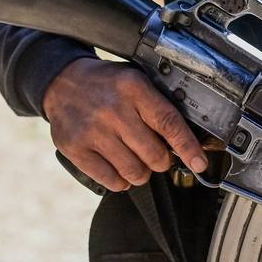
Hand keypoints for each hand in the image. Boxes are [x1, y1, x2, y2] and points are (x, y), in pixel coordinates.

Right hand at [43, 57, 207, 192]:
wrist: (62, 81)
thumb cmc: (106, 84)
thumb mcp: (135, 81)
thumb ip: (158, 105)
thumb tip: (186, 140)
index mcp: (134, 88)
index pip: (169, 123)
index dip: (188, 147)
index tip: (199, 162)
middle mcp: (114, 110)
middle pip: (154, 154)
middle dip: (162, 160)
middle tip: (157, 154)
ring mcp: (93, 131)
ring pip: (135, 172)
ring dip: (142, 173)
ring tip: (137, 160)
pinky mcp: (76, 149)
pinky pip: (111, 180)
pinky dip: (121, 180)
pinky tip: (119, 168)